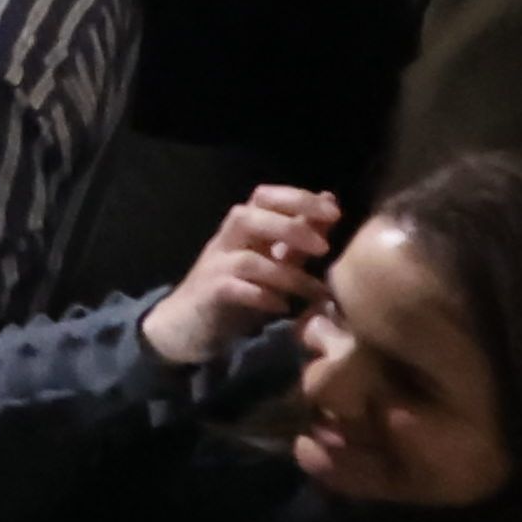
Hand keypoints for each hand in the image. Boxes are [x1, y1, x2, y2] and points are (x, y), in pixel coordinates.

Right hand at [144, 183, 342, 370]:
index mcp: (243, 228)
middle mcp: (226, 241)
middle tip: (324, 247)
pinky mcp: (209, 295)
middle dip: (289, 228)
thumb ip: (299, 235)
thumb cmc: (236, 289)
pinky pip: (233, 289)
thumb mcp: (272, 260)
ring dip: (285, 273)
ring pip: (246, 259)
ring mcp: (215, 268)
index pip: (265, 197)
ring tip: (314, 290)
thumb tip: (329, 203)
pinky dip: (261, 296)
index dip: (298, 199)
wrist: (187, 324)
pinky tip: (282, 306)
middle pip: (249, 218)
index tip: (334, 212)